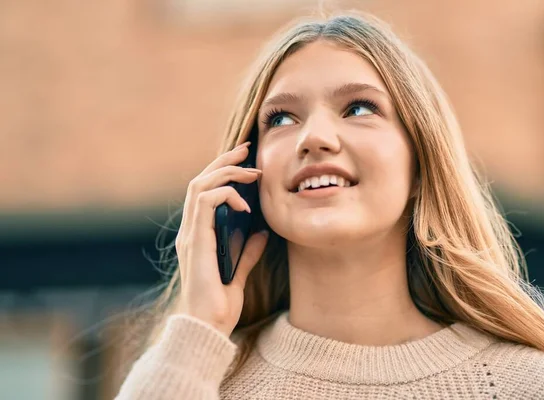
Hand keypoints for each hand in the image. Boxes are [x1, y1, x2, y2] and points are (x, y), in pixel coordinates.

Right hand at [174, 142, 268, 336]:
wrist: (208, 327)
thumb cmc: (219, 306)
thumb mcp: (239, 273)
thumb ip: (247, 252)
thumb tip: (261, 233)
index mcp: (198, 236)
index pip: (205, 193)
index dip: (223, 172)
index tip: (247, 162)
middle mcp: (190, 231)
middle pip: (200, 181)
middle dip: (224, 161)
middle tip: (247, 149)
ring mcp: (190, 235)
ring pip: (200, 185)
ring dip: (227, 173)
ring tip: (252, 172)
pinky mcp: (196, 241)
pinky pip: (205, 202)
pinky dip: (227, 195)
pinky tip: (246, 206)